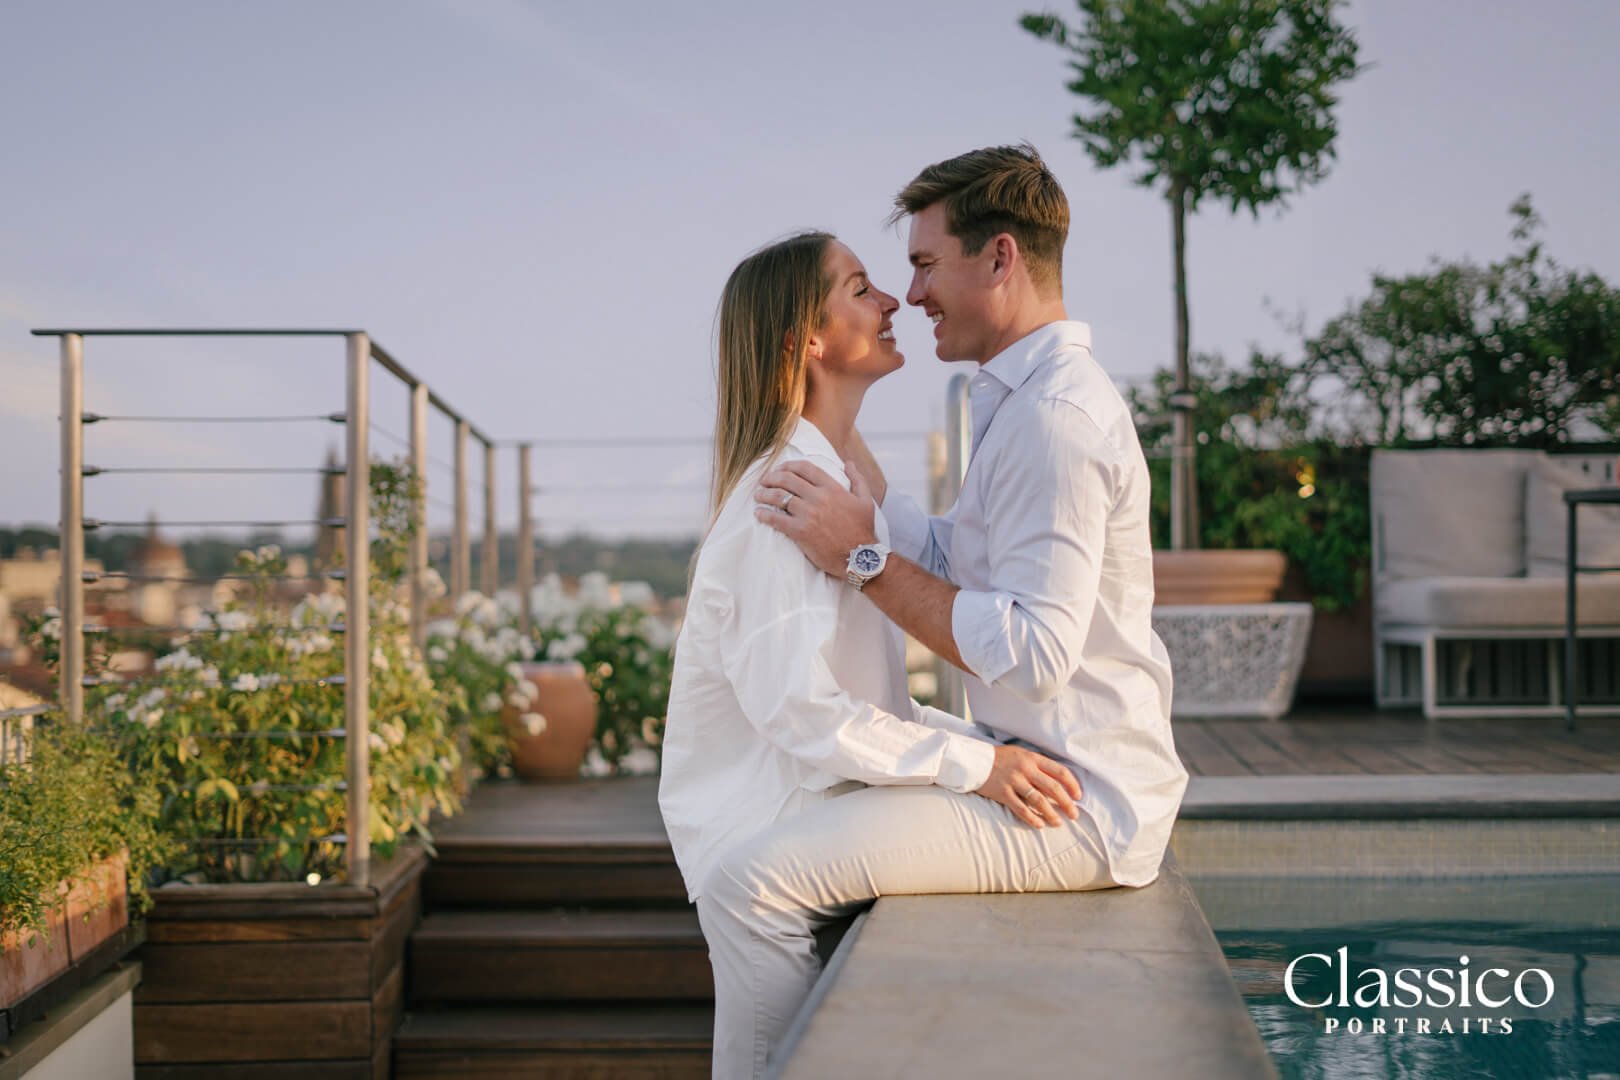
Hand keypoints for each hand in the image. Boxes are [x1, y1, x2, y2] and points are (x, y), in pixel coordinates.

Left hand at [753, 459, 877, 575]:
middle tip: (764, 481)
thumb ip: (857, 479)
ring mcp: (808, 514)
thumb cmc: (863, 530)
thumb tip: (849, 463)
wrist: (860, 557)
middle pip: (788, 479)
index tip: (780, 469)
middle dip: (772, 478)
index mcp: (832, 488)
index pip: (805, 468)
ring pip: (779, 497)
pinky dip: (764, 514)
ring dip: (765, 494)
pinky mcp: (800, 531)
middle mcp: (819, 497)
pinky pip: (776, 519)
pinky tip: (759, 513)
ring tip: (758, 495)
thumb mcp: (865, 500)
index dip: (789, 466)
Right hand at [973, 745, 1081, 828]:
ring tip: (1058, 823)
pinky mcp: (1003, 792)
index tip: (1078, 796)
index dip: (1072, 784)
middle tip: (1074, 814)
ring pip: (1039, 800)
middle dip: (1067, 803)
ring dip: (1051, 814)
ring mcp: (1013, 781)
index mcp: (1032, 758)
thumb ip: (1038, 765)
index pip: (1060, 771)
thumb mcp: (1022, 754)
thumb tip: (1058, 781)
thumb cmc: (1000, 758)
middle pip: (1053, 788)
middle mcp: (1025, 769)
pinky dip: (1032, 818)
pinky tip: (1039, 825)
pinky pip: (1021, 808)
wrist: (974, 760)